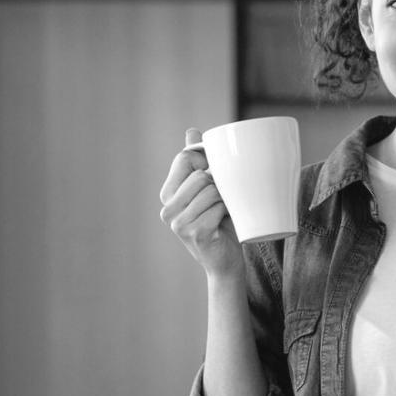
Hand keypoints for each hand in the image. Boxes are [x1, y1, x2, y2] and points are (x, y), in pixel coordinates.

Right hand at [159, 128, 244, 277]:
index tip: (215, 176)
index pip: (184, 158)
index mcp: (167, 194)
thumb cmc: (220, 225)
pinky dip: (228, 212)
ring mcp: (178, 223)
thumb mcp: (207, 192)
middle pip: (200, 174)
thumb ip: (197, 162)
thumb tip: (191, 131)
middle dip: (219, 184)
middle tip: (224, 201)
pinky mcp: (195, 232)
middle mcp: (167, 209)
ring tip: (225, 214)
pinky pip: (218, 207)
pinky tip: (226, 224)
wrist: (226, 265)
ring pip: (211, 190)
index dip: (206, 162)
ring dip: (226, 199)